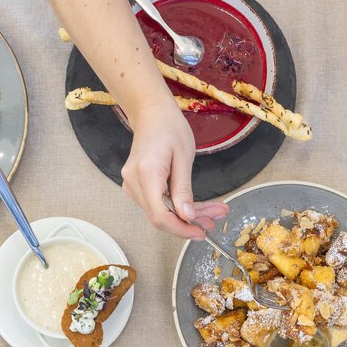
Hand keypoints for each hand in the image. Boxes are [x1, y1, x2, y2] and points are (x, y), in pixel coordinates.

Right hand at [120, 99, 227, 240]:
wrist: (151, 114)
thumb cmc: (170, 128)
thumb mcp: (184, 157)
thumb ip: (184, 189)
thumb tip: (188, 217)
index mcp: (146, 173)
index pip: (160, 215)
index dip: (181, 229)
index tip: (201, 232)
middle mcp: (133, 183)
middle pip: (160, 217)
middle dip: (188, 223)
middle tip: (215, 220)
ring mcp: (131, 186)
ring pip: (159, 213)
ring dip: (185, 217)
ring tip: (211, 213)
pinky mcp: (135, 187)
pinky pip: (156, 205)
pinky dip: (176, 209)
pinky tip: (194, 207)